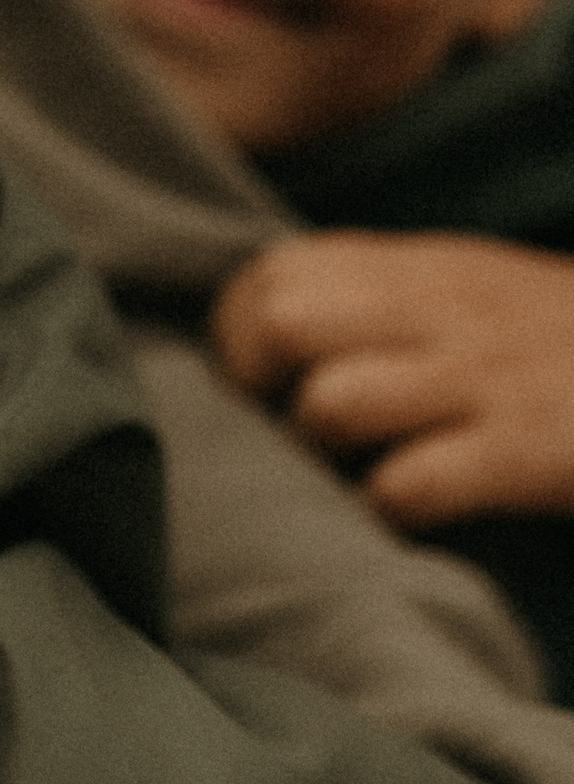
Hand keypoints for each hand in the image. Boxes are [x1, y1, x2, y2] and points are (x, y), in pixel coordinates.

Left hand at [213, 232, 573, 527]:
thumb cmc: (568, 350)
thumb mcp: (474, 296)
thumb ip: (375, 300)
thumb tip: (260, 329)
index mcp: (425, 270)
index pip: (270, 275)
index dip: (242, 335)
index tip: (268, 384)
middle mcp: (445, 312)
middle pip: (278, 321)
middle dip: (261, 386)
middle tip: (297, 431)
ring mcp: (488, 379)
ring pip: (330, 400)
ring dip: (323, 451)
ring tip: (356, 471)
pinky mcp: (530, 450)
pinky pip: (409, 483)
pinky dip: (393, 508)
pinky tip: (417, 513)